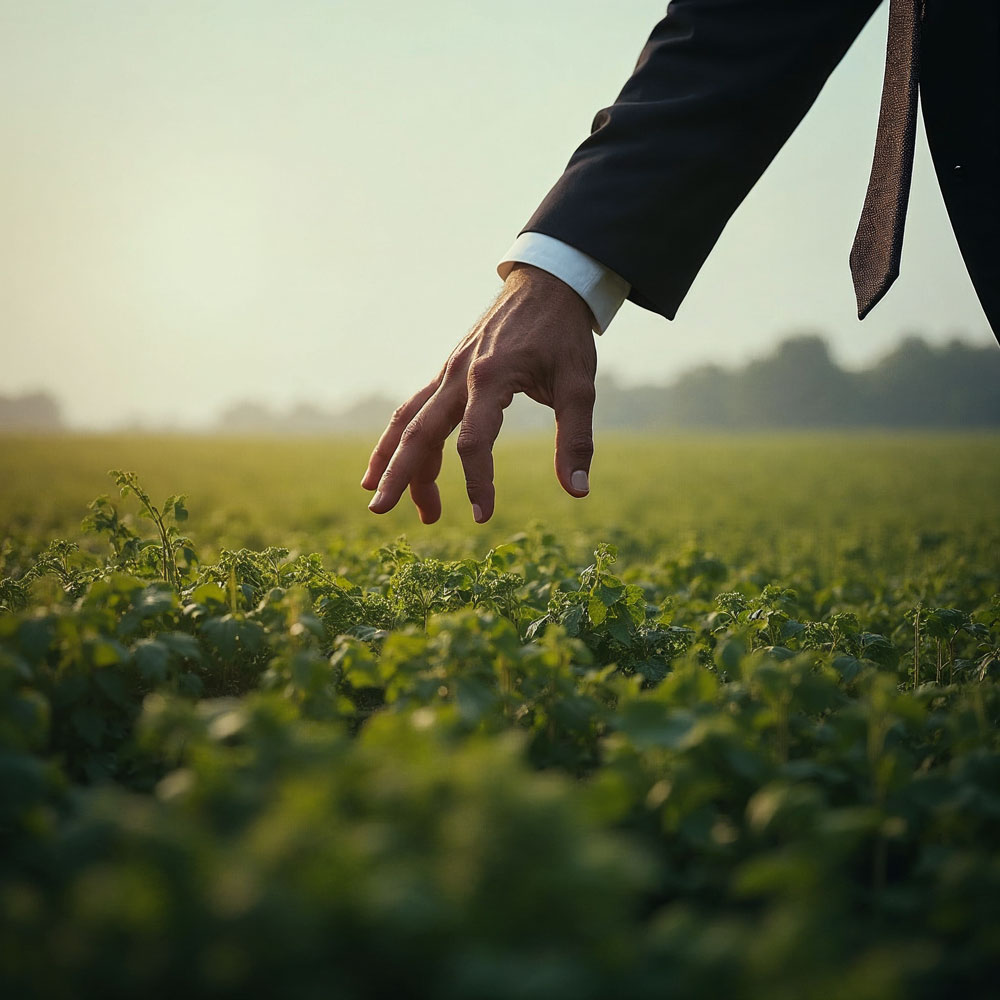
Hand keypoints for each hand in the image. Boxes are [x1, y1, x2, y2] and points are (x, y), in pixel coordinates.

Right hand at [361, 262, 597, 523]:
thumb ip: (576, 440)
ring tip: (386, 500)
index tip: (483, 516)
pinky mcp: (447, 372)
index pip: (474, 442)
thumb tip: (578, 492)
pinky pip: (413, 407)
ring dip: (393, 460)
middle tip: (380, 513)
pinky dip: (398, 437)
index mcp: (491, 378)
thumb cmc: (564, 334)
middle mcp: (459, 376)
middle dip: (398, 475)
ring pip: (408, 421)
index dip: (477, 482)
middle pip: (419, 433)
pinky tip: (392, 461)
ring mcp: (448, 372)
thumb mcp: (580, 384)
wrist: (546, 282)